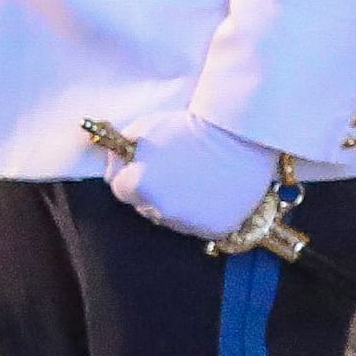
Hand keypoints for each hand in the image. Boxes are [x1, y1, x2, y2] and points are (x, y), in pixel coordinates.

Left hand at [109, 114, 285, 244]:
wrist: (240, 133)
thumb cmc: (189, 126)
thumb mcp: (144, 127)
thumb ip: (121, 150)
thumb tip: (114, 165)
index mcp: (140, 186)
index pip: (121, 190)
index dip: (131, 174)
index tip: (146, 165)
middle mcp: (162, 210)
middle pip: (146, 206)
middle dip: (153, 191)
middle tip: (175, 171)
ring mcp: (191, 223)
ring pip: (173, 219)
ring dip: (178, 205)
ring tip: (196, 180)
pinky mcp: (217, 229)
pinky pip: (200, 226)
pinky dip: (203, 214)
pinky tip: (212, 191)